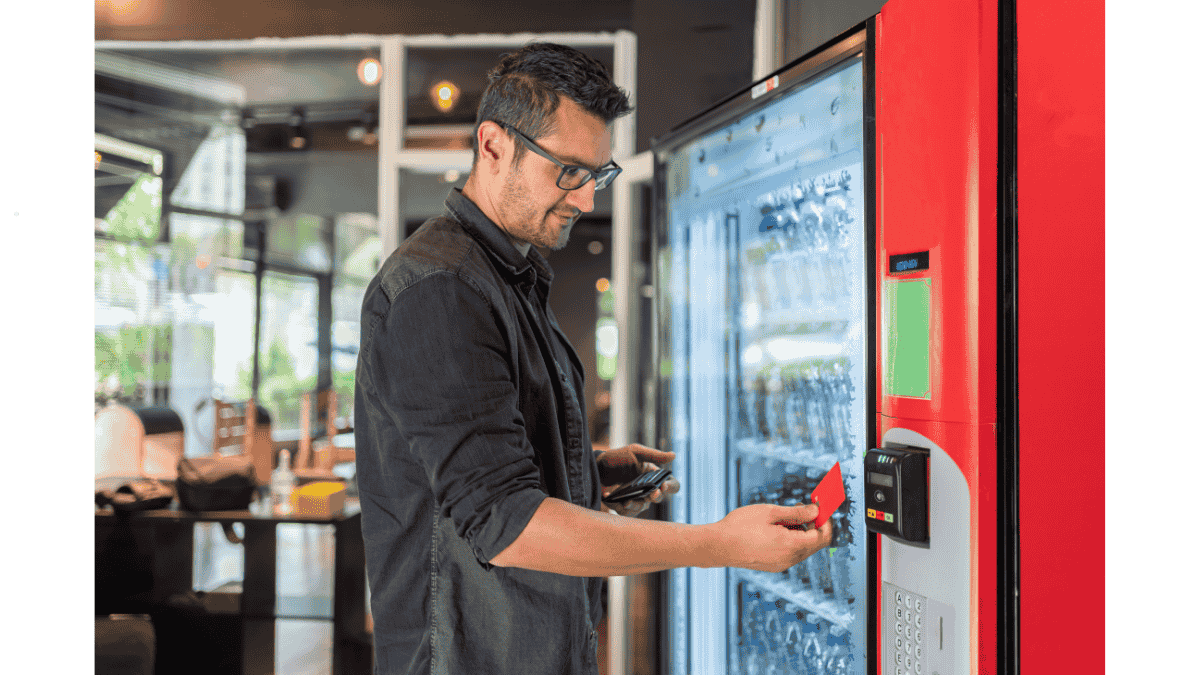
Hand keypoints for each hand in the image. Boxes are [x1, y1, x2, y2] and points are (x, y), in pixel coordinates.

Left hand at [599, 444, 680, 516]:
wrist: (597, 467)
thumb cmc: (619, 458)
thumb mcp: (636, 452)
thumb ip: (654, 455)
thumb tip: (674, 455)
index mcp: (655, 476)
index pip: (672, 485)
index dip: (671, 487)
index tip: (663, 486)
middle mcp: (649, 489)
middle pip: (659, 498)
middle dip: (655, 497)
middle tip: (651, 495)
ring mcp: (637, 498)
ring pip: (642, 507)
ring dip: (635, 505)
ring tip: (625, 501)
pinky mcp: (625, 505)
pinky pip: (626, 512)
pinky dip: (617, 506)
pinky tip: (608, 497)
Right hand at [704, 502, 832, 572]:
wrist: (717, 546)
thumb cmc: (740, 526)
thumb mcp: (770, 512)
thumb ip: (796, 513)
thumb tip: (816, 511)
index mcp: (791, 545)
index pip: (822, 536)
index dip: (825, 520)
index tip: (819, 507)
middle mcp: (789, 559)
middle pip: (815, 543)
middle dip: (814, 524)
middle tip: (802, 506)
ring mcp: (781, 565)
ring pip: (803, 548)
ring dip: (802, 531)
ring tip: (783, 516)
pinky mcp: (773, 566)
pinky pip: (792, 553)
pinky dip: (792, 539)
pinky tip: (776, 528)